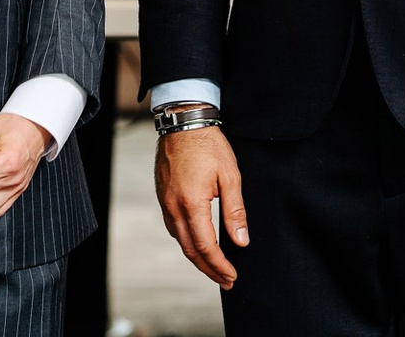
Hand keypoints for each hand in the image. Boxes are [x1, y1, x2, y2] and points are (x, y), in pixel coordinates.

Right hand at [155, 126, 247, 287]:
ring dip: (197, 258)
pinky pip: (174, 228)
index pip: (205, 246)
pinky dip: (187, 242)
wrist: (183, 123)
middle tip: (226, 281)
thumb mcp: (230, 176)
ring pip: (180, 241)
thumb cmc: (209, 146)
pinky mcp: (163, 197)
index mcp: (191, 204)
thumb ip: (235, 211)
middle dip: (209, 269)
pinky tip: (198, 244)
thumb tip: (241, 241)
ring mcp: (165, 203)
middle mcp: (173, 207)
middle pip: (190, 250)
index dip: (219, 265)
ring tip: (215, 268)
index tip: (232, 276)